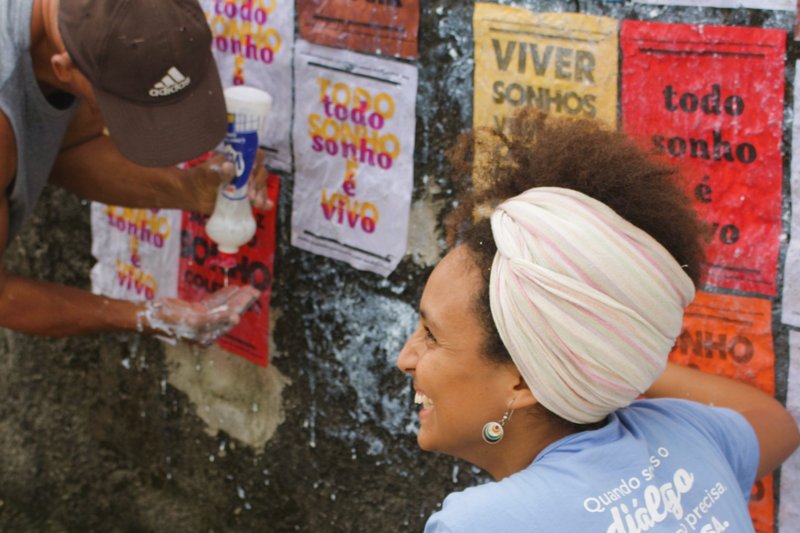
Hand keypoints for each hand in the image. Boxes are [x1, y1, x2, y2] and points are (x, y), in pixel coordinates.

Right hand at [137, 285, 259, 345]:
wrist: (148, 317)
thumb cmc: (169, 321)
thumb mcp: (193, 321)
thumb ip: (215, 319)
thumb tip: (235, 317)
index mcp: (207, 336)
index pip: (229, 319)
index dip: (241, 307)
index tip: (251, 296)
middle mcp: (207, 330)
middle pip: (229, 313)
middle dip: (242, 301)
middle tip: (255, 290)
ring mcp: (202, 320)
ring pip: (222, 306)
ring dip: (235, 297)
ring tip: (248, 287)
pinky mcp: (196, 312)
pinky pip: (213, 303)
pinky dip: (222, 295)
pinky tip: (233, 288)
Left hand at [184, 150, 271, 214]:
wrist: (192, 196)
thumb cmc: (198, 179)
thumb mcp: (207, 175)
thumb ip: (218, 172)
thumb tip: (229, 166)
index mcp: (236, 161)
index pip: (253, 156)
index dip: (257, 161)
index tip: (252, 173)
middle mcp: (244, 172)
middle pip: (260, 173)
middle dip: (259, 183)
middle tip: (251, 195)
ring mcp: (245, 186)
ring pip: (261, 187)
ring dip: (262, 194)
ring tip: (257, 203)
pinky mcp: (245, 199)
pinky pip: (258, 199)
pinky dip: (265, 203)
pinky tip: (267, 206)